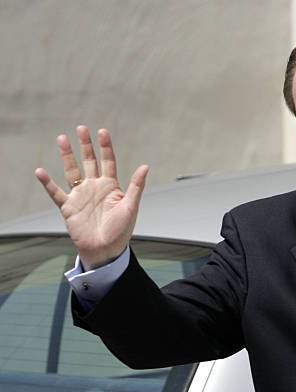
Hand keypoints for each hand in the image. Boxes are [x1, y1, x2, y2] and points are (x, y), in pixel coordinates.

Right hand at [35, 125, 148, 269]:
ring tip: (62, 139)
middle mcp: (95, 188)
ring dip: (67, 156)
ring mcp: (81, 196)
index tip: (103, 131)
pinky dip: (48, 183)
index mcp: (111, 187)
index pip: (108, 162)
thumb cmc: (120, 231)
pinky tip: (41, 172)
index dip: (106, 147)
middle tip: (81, 128)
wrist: (106, 250)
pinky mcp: (68, 207)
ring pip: (72, 171)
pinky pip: (56, 193)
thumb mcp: (131, 206)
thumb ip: (136, 186)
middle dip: (86, 145)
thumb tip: (146, 166)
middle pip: (89, 161)